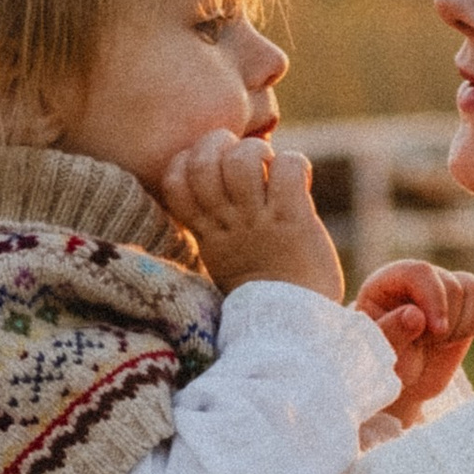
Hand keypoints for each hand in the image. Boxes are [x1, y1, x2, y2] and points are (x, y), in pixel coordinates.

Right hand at [159, 131, 345, 301]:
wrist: (293, 330)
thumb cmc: (267, 293)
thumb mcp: (226, 261)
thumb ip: (219, 227)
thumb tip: (227, 185)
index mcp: (208, 234)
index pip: (173, 181)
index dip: (186, 159)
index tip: (209, 166)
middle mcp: (229, 225)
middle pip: (202, 162)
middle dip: (220, 143)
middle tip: (242, 156)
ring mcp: (259, 221)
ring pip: (241, 160)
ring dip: (257, 151)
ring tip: (269, 165)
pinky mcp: (293, 220)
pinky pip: (287, 167)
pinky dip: (294, 163)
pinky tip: (300, 178)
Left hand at [355, 261, 473, 417]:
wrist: (404, 381)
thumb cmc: (385, 366)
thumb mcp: (378, 356)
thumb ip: (391, 334)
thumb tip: (414, 314)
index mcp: (389, 282)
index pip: (421, 272)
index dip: (435, 300)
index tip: (438, 333)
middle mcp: (421, 279)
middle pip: (455, 285)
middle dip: (450, 324)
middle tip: (430, 345)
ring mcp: (449, 289)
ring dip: (469, 324)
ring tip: (446, 343)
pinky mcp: (471, 303)